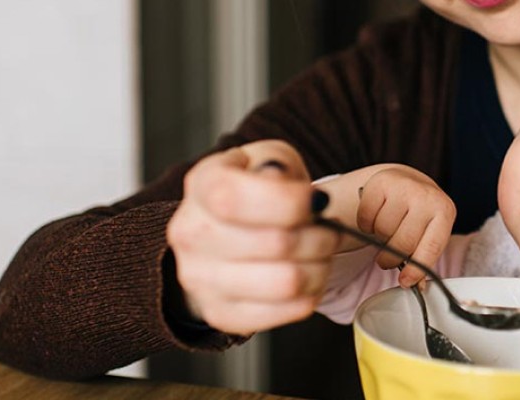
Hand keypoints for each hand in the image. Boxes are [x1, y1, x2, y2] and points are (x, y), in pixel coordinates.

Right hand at [167, 139, 338, 335]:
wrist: (226, 233)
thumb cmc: (256, 193)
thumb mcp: (269, 161)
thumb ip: (277, 165)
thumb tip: (279, 181)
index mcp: (202, 185)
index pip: (237, 198)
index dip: (291, 202)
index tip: (314, 200)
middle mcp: (190, 233)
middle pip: (277, 243)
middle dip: (320, 236)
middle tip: (329, 231)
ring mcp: (200, 279)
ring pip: (286, 282)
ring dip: (320, 267)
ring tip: (321, 254)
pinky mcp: (220, 313)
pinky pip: (284, 312)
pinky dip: (310, 295)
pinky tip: (308, 277)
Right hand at [355, 166, 455, 287]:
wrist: (406, 180)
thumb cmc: (419, 213)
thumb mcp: (429, 232)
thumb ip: (424, 258)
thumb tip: (417, 286)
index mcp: (444, 211)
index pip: (431, 246)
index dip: (417, 269)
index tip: (405, 282)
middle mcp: (426, 196)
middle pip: (403, 242)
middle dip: (391, 259)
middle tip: (387, 261)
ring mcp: (403, 187)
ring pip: (383, 230)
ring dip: (379, 238)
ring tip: (386, 232)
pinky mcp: (380, 182)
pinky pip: (366, 217)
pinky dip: (366, 225)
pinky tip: (376, 218)